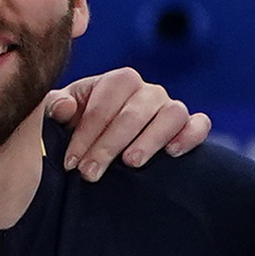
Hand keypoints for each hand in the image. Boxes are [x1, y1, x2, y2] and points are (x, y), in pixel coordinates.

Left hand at [46, 66, 211, 181]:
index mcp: (117, 82)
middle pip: (134, 112)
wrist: (102, 144)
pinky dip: (191, 135)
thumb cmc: (78, 127)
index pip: (104, 104)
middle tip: (90, 173)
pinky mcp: (189, 126)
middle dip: (109, 145)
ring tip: (131, 163)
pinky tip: (173, 153)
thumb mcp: (60, 117)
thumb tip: (67, 108)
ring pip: (171, 114)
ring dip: (151, 139)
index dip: (85, 133)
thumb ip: (55, 107)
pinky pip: (199, 124)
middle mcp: (147, 91)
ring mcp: (170, 107)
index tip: (71, 163)